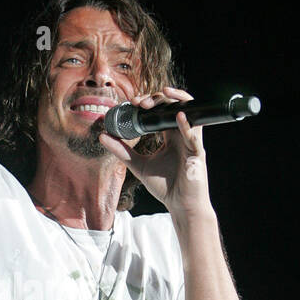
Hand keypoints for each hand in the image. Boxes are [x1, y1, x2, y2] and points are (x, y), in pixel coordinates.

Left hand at [99, 86, 213, 218]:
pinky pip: (194, 136)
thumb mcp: (138, 165)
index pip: (161, 111)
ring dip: (176, 101)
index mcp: (170, 136)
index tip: (133, 102)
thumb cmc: (165, 186)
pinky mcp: (198, 153)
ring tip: (163, 93)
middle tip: (140, 102)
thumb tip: (102, 136)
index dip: (149, 102)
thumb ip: (121, 150)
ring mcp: (191, 142)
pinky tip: (179, 116)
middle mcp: (182, 135)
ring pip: (189, 113)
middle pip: (173, 107)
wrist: (180, 205)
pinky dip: (187, 125)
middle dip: (158, 99)